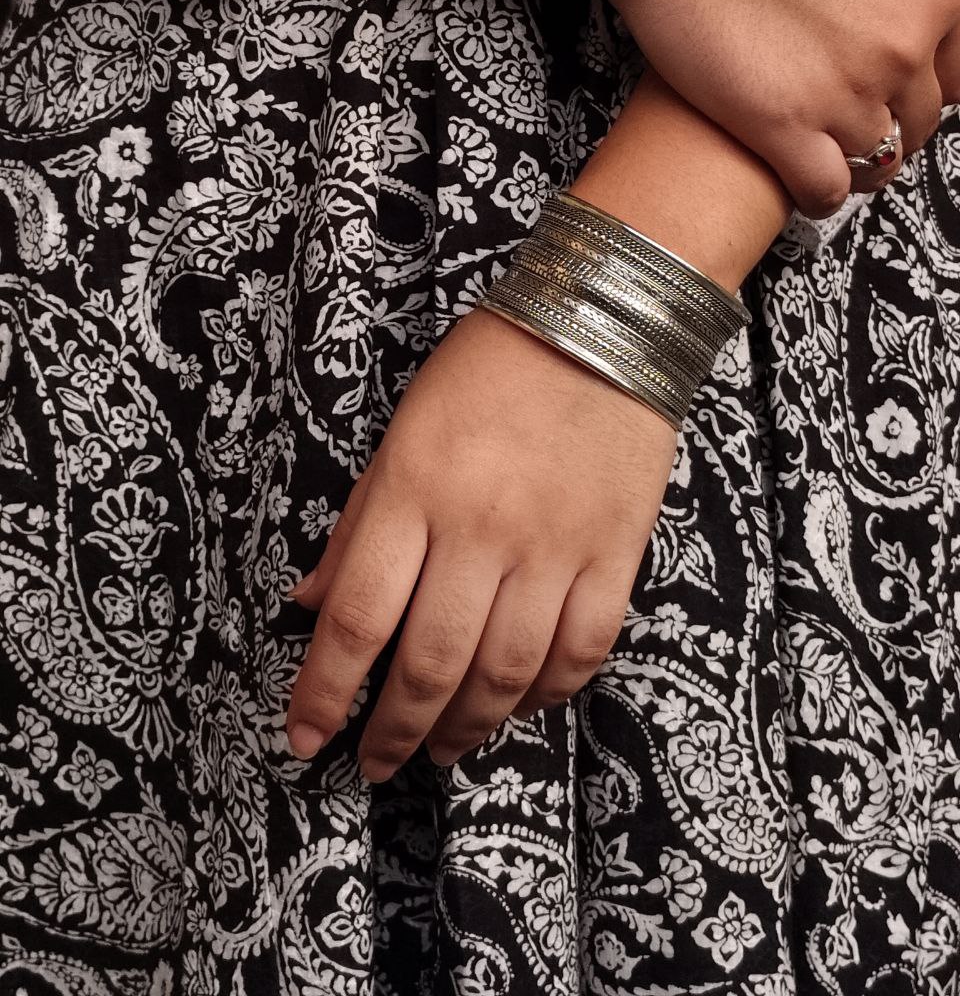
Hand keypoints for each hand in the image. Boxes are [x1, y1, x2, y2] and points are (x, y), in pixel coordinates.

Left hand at [284, 305, 677, 780]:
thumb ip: (359, 521)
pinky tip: (519, 706)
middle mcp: (480, 529)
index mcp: (415, 491)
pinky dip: (547, 694)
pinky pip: (581, 650)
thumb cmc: (490, 369)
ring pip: (505, 672)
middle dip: (394, 731)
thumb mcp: (403, 430)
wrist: (603, 323)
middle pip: (430, 663)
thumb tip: (311, 602)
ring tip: (442, 751)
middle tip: (376, 765)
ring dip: (466, 728)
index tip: (305, 738)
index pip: (357, 617)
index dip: (325, 691)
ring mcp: (554, 546)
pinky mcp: (614, 553)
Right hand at [570, 0, 959, 217]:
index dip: (928, 82)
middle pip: (921, 119)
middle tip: (852, 110)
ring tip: (826, 147)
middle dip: (892, 122)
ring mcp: (848, 88)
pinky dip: (819, 194)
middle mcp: (905, 40)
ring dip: (855, 162)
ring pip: (878, 160)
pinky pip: (826, 189)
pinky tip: (803, 183)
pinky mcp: (785, 125)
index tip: (900, 85)